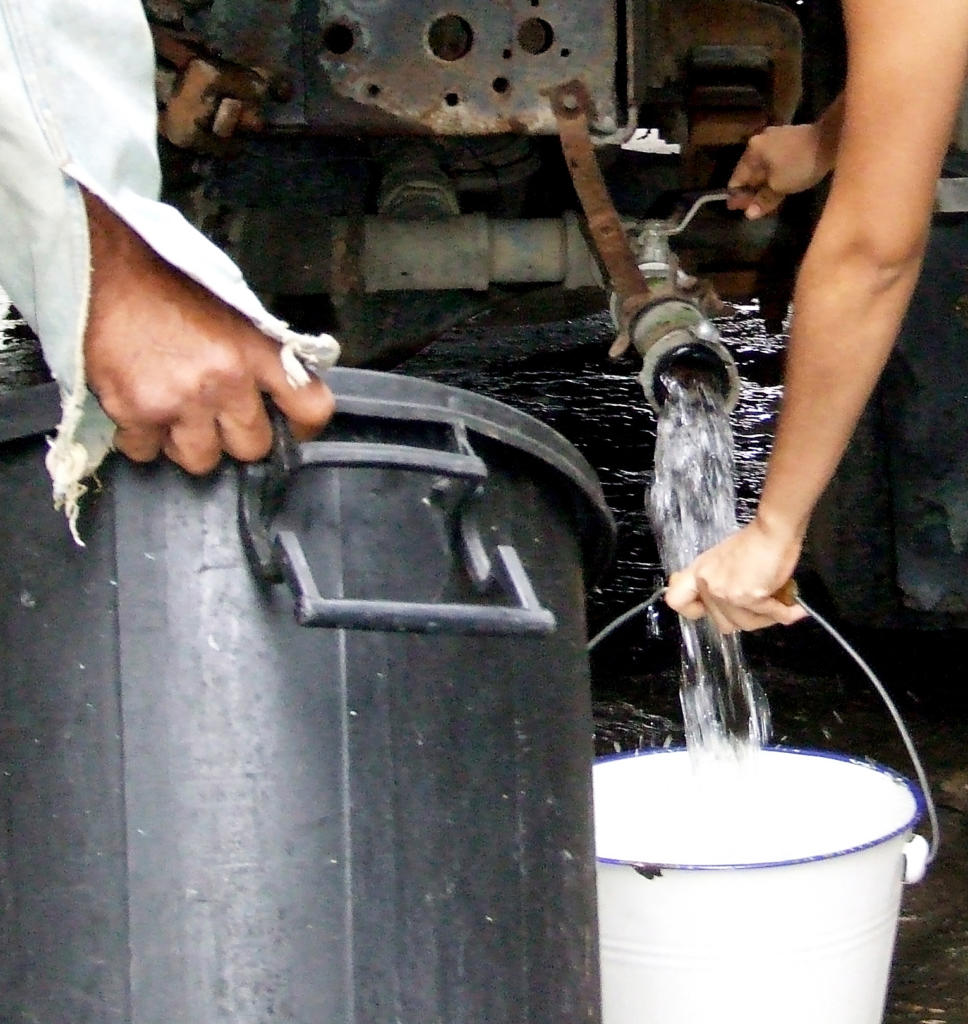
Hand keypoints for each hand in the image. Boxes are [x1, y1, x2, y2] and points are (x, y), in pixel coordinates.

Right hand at [82, 190, 333, 472]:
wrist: (105, 270)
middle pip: (252, 447)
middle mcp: (224, 379)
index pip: (310, 407)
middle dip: (234, 437)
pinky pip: (147, 453)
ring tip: (174, 411)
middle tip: (215, 414)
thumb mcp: (235, 312)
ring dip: (188, 443)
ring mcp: (180, 400)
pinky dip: (143, 438)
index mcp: (256, 350)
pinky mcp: (136, 412)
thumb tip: (282, 395)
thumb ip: (260, 356)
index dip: (303, 428)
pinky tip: (141, 407)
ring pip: (201, 460)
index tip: (290, 430)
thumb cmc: (170, 289)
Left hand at [664, 516, 807, 631]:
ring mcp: (726, 592)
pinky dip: (784, 614)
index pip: (675, 600)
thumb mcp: (723, 559)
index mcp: (700, 572)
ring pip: (745, 624)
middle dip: (745, 618)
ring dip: (766, 619)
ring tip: (781, 608)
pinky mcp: (747, 596)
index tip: (706, 609)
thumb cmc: (756, 541)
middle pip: (721, 622)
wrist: (773, 530)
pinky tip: (795, 610)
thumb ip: (718, 581)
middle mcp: (709, 583)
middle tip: (761, 609)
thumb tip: (726, 602)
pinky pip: (767, 615)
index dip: (692, 610)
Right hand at [727, 123, 831, 219]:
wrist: (832, 139)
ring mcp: (775, 137)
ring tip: (768, 198)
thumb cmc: (800, 164)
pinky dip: (774, 173)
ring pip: (763, 166)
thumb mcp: (779, 187)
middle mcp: (759, 141)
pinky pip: (775, 160)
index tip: (741, 211)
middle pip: (749, 172)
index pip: (736, 179)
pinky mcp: (789, 138)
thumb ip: (762, 200)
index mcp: (751, 152)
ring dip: (763, 182)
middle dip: (751, 190)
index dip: (738, 197)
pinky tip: (779, 184)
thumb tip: (749, 214)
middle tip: (755, 208)